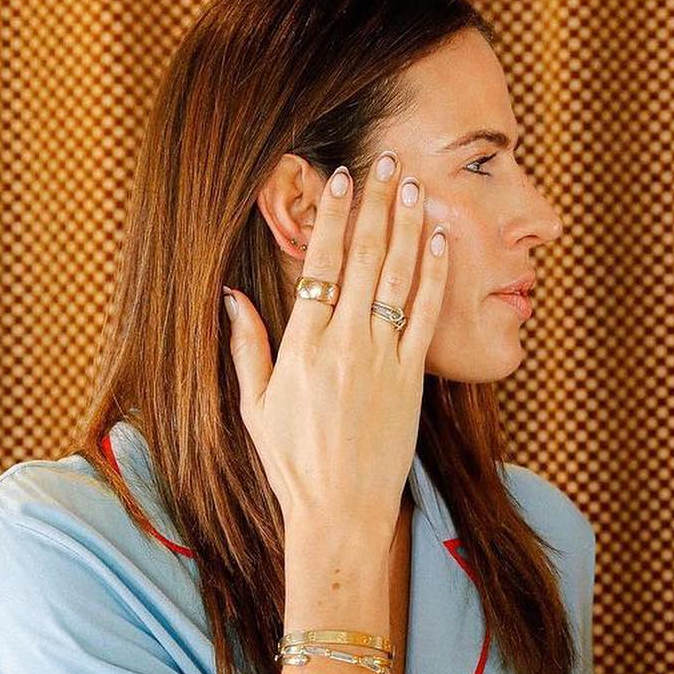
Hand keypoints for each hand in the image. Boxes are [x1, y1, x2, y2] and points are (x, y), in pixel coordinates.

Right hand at [222, 152, 448, 536]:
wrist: (340, 512)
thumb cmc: (293, 463)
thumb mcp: (254, 405)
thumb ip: (246, 347)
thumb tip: (232, 295)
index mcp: (300, 347)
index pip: (317, 266)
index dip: (331, 218)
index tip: (339, 180)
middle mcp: (342, 345)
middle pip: (361, 258)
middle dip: (375, 204)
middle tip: (386, 160)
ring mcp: (381, 360)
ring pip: (397, 278)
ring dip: (408, 226)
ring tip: (415, 185)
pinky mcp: (412, 379)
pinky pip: (425, 317)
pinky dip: (434, 275)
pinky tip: (441, 241)